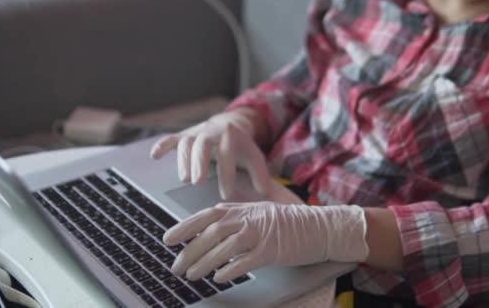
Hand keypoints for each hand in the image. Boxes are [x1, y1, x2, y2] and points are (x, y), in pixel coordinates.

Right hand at [150, 110, 270, 199]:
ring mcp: (195, 132)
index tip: (226, 195)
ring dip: (183, 160)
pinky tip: (154, 156)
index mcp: (231, 136)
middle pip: (203, 145)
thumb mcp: (253, 157)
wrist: (228, 124)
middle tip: (197, 182)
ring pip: (186, 143)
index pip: (228, 155)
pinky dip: (162, 145)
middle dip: (200, 163)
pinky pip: (171, 138)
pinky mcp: (183, 135)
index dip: (227, 175)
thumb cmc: (240, 147)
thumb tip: (265, 194)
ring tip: (184, 179)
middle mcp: (211, 132)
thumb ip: (260, 175)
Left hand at [163, 202, 368, 282]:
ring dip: (204, 262)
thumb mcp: (260, 215)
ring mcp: (261, 233)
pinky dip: (231, 268)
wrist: (321, 228)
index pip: (207, 215)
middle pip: (211, 232)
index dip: (185, 227)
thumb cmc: (290, 225)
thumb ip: (237, 220)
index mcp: (244, 209)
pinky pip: (247, 260)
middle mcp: (250, 218)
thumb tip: (210, 234)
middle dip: (189, 250)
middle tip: (175, 267)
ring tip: (191, 276)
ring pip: (225, 246)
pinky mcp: (273, 250)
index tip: (167, 239)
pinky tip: (219, 278)